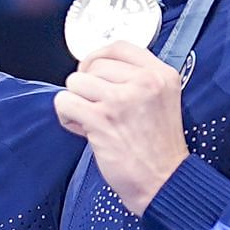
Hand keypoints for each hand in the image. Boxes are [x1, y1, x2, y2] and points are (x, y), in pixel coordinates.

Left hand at [54, 41, 188, 216]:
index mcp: (161, 74)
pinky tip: (83, 129)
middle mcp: (144, 82)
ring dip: (76, 102)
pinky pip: (64, 102)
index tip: (92, 73)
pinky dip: (66, 116)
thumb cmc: (158, 148)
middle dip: (88, 88)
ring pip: (75, 82)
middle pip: (93, 65)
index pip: (118, 47)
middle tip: (98, 110)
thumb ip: (135, 80)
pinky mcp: (102, 119)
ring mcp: (122, 99)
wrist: (164, 182)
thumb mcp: (161, 101)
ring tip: (92, 121)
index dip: (97, 58)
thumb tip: (95, 69)